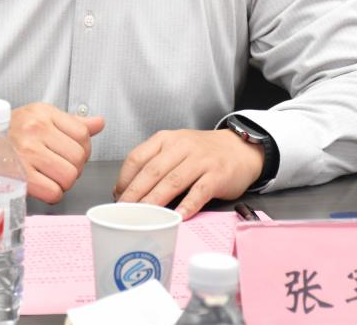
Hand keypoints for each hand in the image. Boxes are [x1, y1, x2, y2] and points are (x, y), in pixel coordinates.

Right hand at [0, 103, 104, 203]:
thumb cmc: (9, 134)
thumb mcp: (39, 118)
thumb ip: (72, 123)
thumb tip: (99, 123)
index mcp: (43, 113)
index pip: (83, 134)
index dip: (83, 150)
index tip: (70, 155)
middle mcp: (35, 129)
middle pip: (79, 157)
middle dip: (73, 168)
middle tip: (58, 168)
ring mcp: (27, 152)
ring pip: (69, 176)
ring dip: (64, 183)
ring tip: (50, 177)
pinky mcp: (20, 176)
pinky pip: (54, 192)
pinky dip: (52, 194)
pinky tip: (42, 187)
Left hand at [113, 128, 263, 219]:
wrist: (240, 148)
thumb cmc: (202, 153)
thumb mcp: (175, 148)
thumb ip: (154, 164)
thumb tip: (127, 191)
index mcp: (166, 139)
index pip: (137, 157)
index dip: (125, 180)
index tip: (117, 198)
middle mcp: (181, 146)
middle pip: (152, 172)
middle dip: (135, 194)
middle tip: (124, 213)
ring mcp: (200, 160)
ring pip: (172, 182)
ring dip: (155, 202)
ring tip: (144, 218)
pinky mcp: (217, 175)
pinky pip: (199, 192)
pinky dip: (187, 206)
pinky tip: (177, 218)